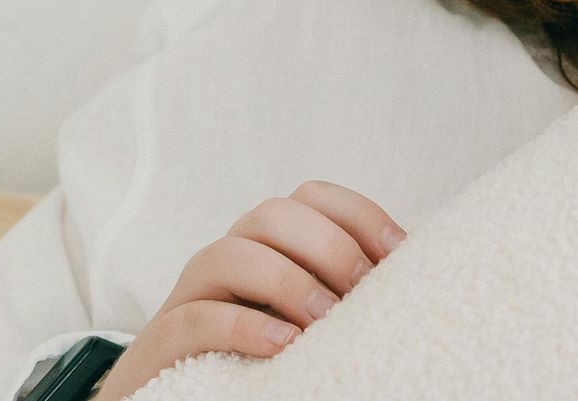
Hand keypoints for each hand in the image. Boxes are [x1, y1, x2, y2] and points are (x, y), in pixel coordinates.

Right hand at [88, 180, 405, 400]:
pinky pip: (195, 317)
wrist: (182, 392)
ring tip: (321, 321)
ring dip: (285, 282)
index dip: (360, 215)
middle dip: (327, 246)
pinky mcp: (163, 338)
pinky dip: (242, 327)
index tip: (398, 253)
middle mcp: (229, 253)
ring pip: (228, 253)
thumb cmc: (264, 348)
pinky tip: (281, 346)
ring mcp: (192, 292)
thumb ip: (343, 282)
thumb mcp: (310, 309)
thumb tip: (413, 267)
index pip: (313, 196)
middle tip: (360, 291)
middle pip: (273, 214)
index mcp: (269, 240)